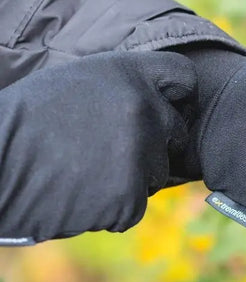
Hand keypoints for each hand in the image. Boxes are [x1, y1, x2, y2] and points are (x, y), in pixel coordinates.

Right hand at [0, 51, 196, 243]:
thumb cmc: (26, 121)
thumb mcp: (77, 81)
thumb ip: (123, 86)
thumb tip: (155, 101)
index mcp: (130, 73)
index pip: (184, 77)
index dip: (179, 96)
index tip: (170, 108)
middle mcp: (145, 108)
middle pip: (177, 131)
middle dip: (154, 143)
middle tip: (113, 151)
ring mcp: (140, 153)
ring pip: (157, 172)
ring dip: (131, 178)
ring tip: (84, 174)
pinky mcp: (128, 196)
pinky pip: (134, 206)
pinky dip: (112, 208)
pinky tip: (77, 197)